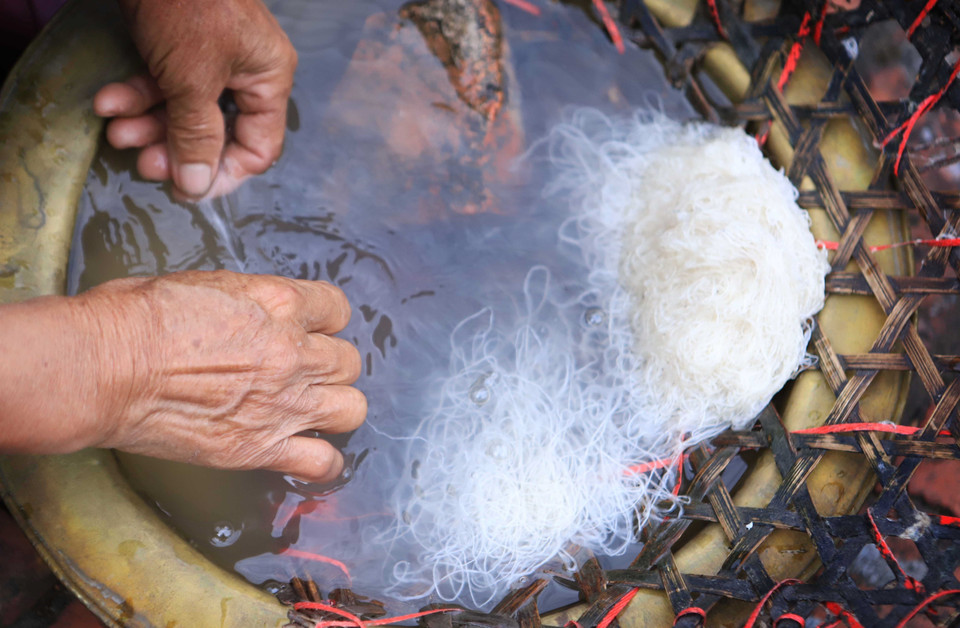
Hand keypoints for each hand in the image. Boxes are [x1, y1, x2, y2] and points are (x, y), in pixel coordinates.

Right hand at [0, 272, 364, 482]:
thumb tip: (252, 311)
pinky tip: (307, 455)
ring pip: (352, 407)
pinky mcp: (261, 447)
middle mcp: (293, 351)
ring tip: (311, 411)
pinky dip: (322, 462)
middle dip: (329, 365)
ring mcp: (283, 402)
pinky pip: (323, 461)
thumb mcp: (205, 284)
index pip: (338, 309)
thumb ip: (247, 299)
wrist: (105, 367)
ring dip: (334, 408)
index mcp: (279, 302)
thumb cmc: (136, 317)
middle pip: (349, 361)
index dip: (325, 321)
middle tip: (303, 372)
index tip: (309, 330)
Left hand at [93, 0, 297, 198]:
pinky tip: (108, 102)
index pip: (258, 147)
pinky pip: (163, 83)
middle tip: (142, 164)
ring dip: (147, 125)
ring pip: (183, 110)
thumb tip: (199, 187)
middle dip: (174, 148)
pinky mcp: (178, 45)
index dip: (223, 174)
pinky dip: (136, 95)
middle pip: (215, 131)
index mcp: (268, 79)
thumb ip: (197, 136)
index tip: (185, 188)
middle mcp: (244, 71)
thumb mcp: (192, 78)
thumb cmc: (188, 6)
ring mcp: (209, 58)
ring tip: (116, 133)